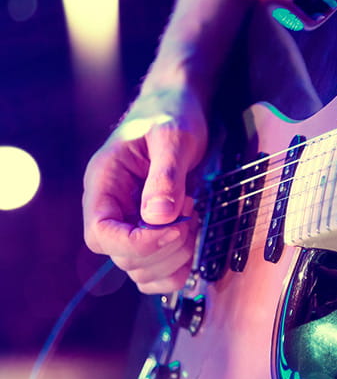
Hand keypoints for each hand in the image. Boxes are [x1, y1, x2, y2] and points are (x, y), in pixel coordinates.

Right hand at [83, 88, 207, 292]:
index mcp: (103, 184)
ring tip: (192, 221)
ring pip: (140, 271)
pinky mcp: (150, 232)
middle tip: (191, 212)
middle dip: (165, 247)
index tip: (175, 228)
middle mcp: (111, 209)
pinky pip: (156, 271)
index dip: (137, 243)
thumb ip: (166, 175)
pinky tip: (193, 240)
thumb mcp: (172, 137)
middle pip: (123, 257)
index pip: (101, 234)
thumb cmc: (171, 114)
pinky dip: (178, 268)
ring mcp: (130, 223)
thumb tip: (158, 217)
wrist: (177, 107)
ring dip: (174, 259)